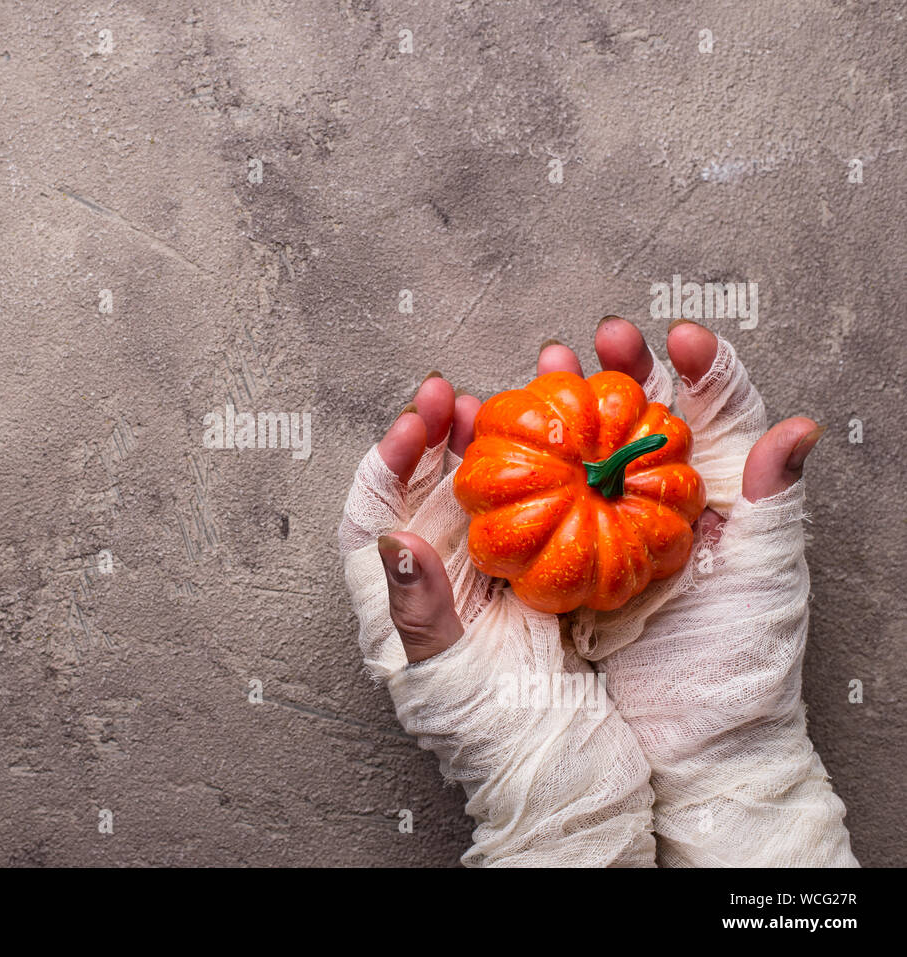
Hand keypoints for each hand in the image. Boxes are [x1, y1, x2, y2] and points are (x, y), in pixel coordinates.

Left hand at [339, 372, 655, 865]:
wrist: (561, 776)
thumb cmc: (489, 739)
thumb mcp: (445, 675)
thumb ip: (416, 608)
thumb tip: (392, 540)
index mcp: (395, 601)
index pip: (371, 516)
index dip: (385, 463)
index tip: (414, 423)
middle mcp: (436, 581)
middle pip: (424, 492)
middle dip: (437, 439)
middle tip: (454, 394)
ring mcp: (483, 581)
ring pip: (478, 497)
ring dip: (488, 450)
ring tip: (504, 405)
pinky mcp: (531, 586)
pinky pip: (527, 522)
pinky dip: (539, 486)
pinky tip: (556, 454)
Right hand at [554, 317, 856, 866]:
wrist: (688, 748)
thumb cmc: (740, 667)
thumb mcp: (765, 582)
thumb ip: (773, 507)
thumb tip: (796, 429)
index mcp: (721, 503)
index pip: (717, 416)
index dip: (700, 369)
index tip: (678, 338)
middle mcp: (665, 509)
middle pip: (639, 421)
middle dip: (617, 371)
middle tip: (598, 339)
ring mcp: (614, 536)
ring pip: (586, 455)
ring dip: (563, 411)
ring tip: (540, 375)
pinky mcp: (572, 568)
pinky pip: (546, 509)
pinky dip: (524, 473)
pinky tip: (501, 444)